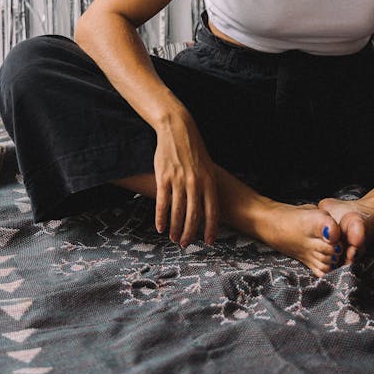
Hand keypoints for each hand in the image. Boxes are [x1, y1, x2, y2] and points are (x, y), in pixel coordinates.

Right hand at [153, 113, 220, 247]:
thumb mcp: (207, 166)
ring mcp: (179, 180)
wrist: (178, 129)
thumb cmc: (194, 149)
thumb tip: (209, 207)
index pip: (213, 210)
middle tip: (186, 244)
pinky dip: (161, 218)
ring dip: (175, 229)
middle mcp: (195, 182)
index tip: (210, 241)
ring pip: (178, 212)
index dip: (211, 228)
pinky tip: (160, 227)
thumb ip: (208, 185)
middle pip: (194, 215)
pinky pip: (163, 203)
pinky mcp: (164, 177)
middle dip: (191, 233)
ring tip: (174, 238)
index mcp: (209, 180)